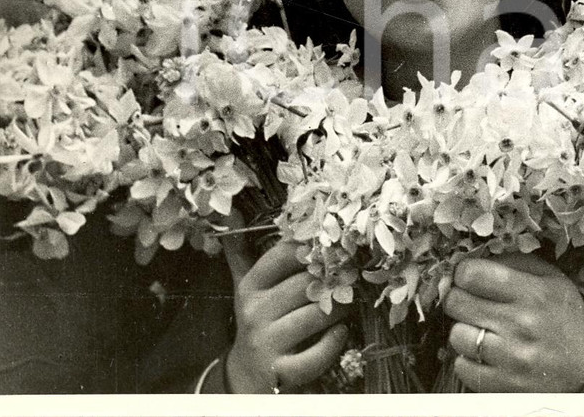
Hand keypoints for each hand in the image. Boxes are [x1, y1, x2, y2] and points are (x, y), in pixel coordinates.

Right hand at [222, 219, 349, 392]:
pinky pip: (316, 354)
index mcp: (251, 286)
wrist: (248, 373)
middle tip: (351, 276)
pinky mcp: (282, 370)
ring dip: (340, 308)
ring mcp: (267, 342)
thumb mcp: (247, 284)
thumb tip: (232, 210)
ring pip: (316, 316)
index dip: (314, 247)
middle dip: (334, 279)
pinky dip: (334, 342)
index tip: (333, 247)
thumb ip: (241, 250)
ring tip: (348, 303)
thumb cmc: (258, 318)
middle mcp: (255, 312)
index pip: (284, 254)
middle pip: (306, 284)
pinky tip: (341, 332)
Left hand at [443, 253, 583, 391]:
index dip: (463, 272)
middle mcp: (520, 324)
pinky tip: (486, 353)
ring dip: (464, 330)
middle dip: (458, 298)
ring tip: (481, 329)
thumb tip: (471, 262)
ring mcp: (511, 357)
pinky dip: (468, 359)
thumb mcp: (551, 278)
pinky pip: (463, 367)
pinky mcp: (504, 384)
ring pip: (457, 335)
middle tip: (470, 301)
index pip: (472, 274)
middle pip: (456, 302)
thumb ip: (513, 262)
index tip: (468, 277)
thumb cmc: (565, 316)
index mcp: (532, 292)